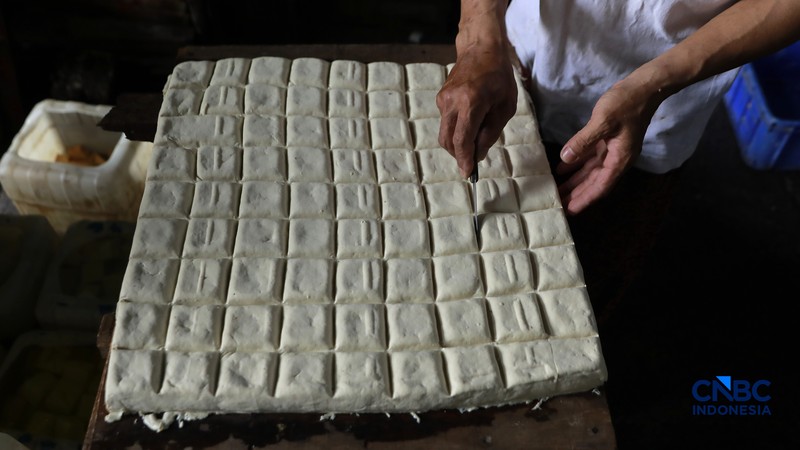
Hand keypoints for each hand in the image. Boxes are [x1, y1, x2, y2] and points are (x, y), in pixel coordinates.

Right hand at [436, 45, 516, 176]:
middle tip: (473, 160)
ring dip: (458, 143)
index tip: (467, 174)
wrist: (481, 48)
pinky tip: (471, 120)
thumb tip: (478, 154)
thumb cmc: (499, 76)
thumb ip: (491, 132)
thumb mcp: (505, 106)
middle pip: (448, 140)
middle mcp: (452, 102)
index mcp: (470, 103)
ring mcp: (443, 100)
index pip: (462, 140)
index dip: (464, 159)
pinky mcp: (441, 98)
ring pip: (445, 133)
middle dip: (459, 155)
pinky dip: (457, 129)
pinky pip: (447, 122)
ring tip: (476, 137)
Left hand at [557, 79, 663, 214]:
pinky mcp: (608, 140)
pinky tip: (562, 169)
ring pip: (591, 172)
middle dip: (576, 195)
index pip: (600, 186)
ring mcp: (612, 150)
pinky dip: (576, 164)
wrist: (643, 87)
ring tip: (557, 191)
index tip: (570, 211)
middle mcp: (617, 159)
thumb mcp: (603, 121)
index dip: (584, 200)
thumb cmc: (626, 103)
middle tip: (558, 205)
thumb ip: (583, 141)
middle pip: (594, 183)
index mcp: (619, 160)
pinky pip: (590, 158)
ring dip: (575, 181)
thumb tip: (565, 159)